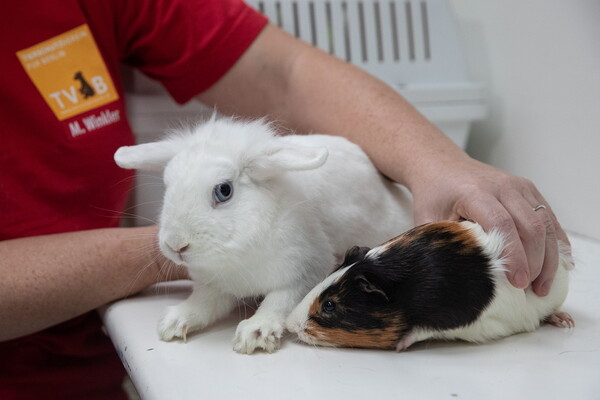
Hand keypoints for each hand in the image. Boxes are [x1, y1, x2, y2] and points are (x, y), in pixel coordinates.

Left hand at [410, 157, 568, 295]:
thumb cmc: (435, 195)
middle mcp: (502, 186)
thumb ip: (441, 244)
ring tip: (543, 286)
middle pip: (530, 226)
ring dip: (549, 257)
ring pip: (545, 223)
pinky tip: (557, 266)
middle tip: (531, 290)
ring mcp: (520, 187)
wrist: (442, 167)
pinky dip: (555, 243)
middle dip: (535, 262)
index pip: (502, 225)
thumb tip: (454, 277)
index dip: (514, 256)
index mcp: (475, 193)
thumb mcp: (428, 219)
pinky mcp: (529, 191)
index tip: (518, 283)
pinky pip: (549, 218)